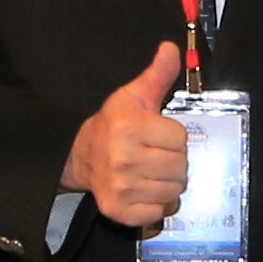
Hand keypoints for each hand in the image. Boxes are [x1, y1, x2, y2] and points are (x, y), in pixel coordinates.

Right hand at [68, 39, 191, 227]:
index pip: (181, 139)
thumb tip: (171, 48)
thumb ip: (157, 74)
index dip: (173, 137)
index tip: (157, 135)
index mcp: (130, 128)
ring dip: (167, 184)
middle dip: (173, 161)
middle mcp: (123, 159)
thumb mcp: (133, 95)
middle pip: (180, 167)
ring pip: (173, 191)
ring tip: (150, 172)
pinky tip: (144, 191)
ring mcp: (121, 188)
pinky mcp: (119, 211)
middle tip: (154, 155)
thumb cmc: (113, 125)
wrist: (81, 156)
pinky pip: (159, 212)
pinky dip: (157, 205)